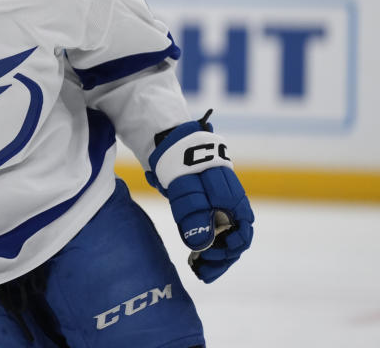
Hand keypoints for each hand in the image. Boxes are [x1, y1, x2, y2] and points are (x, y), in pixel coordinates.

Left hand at [146, 111, 253, 282]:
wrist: (172, 143)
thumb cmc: (180, 165)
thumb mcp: (185, 190)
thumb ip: (194, 216)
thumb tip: (200, 244)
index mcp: (233, 200)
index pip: (242, 235)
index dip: (227, 251)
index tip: (206, 256)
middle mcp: (233, 205)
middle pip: (236, 240)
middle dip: (221, 259)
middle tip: (202, 272)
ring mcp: (223, 206)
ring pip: (227, 237)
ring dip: (216, 256)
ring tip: (200, 270)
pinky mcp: (212, 206)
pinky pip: (217, 230)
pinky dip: (209, 245)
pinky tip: (197, 258)